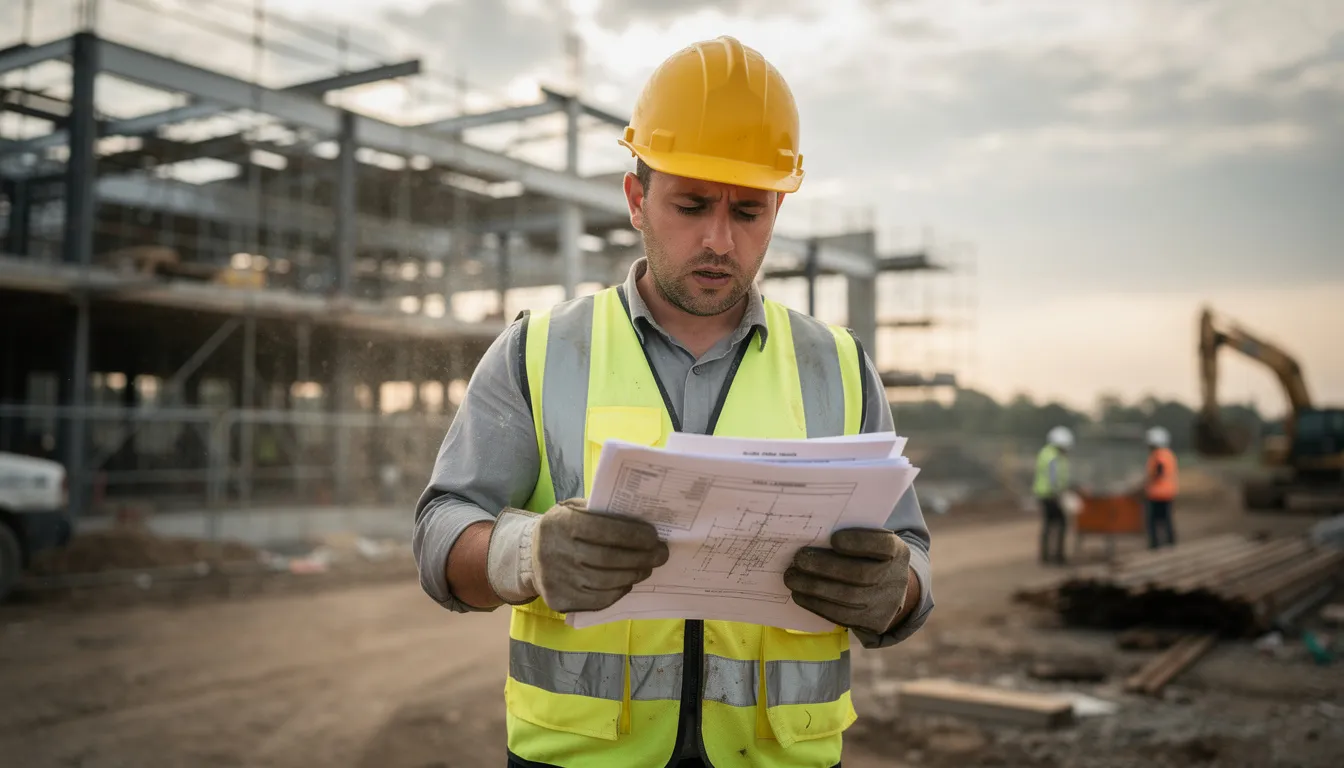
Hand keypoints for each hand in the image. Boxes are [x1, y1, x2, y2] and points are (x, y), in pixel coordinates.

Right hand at [487, 498, 668, 612]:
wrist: (530, 556)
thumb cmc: (562, 528)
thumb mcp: (573, 509)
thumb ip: (600, 511)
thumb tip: (641, 517)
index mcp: (561, 523)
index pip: (604, 530)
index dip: (633, 535)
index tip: (654, 537)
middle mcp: (556, 552)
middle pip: (609, 559)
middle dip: (641, 557)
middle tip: (660, 555)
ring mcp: (557, 579)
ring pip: (606, 582)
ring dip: (633, 575)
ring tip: (647, 568)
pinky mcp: (560, 600)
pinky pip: (598, 600)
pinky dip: (618, 591)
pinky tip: (627, 582)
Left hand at [784, 528, 911, 634]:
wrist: (891, 591)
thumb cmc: (871, 557)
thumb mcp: (872, 541)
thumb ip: (851, 535)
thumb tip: (813, 532)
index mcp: (898, 551)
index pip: (883, 545)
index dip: (859, 542)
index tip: (833, 538)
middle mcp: (896, 578)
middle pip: (861, 574)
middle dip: (825, 566)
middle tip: (799, 559)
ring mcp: (885, 604)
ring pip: (847, 598)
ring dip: (814, 587)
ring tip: (792, 577)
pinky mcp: (871, 623)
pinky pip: (841, 616)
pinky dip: (816, 604)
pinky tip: (799, 594)